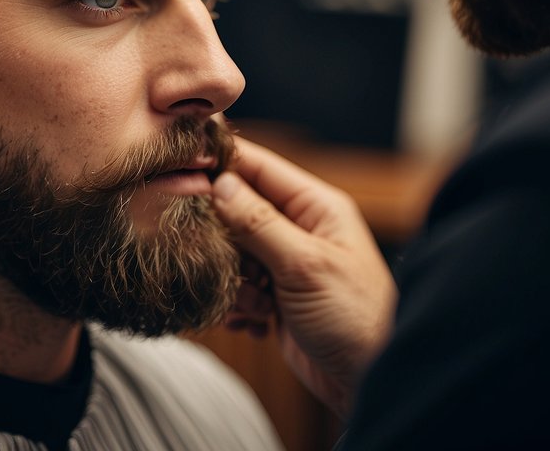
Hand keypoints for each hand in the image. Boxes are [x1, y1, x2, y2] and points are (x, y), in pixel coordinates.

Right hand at [212, 138, 397, 416]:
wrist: (369, 383)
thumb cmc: (357, 318)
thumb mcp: (305, 265)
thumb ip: (259, 222)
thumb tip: (220, 183)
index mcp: (315, 207)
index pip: (258, 167)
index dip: (220, 166)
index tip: (180, 172)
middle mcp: (299, 228)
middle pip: (236, 211)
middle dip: (223, 241)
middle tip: (223, 262)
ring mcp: (284, 263)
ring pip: (230, 252)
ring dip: (231, 281)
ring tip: (255, 304)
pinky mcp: (273, 296)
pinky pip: (235, 286)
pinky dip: (237, 305)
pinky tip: (254, 323)